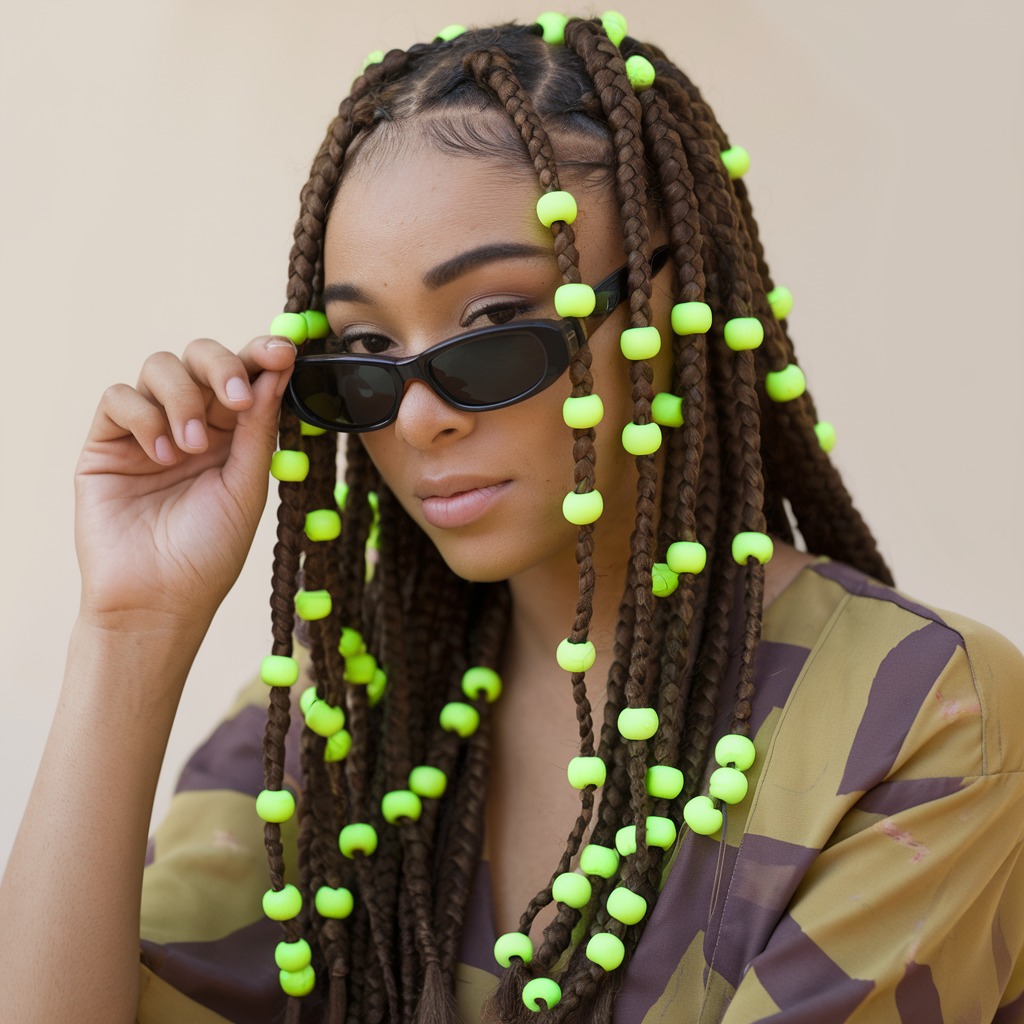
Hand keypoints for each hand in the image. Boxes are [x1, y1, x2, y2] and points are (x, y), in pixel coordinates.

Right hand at [75, 335, 296, 631]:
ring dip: (182, 398)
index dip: (261, 355)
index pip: (245, 376)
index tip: (283, 351)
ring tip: (190, 449)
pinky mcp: (107, 443)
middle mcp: (191, 423)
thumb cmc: (209, 552)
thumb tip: (277, 370)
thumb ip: (258, 429)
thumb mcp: (247, 487)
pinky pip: (118, 398)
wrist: (158, 599)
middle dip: (221, 366)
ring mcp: (147, 430)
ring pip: (159, 367)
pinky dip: (143, 416)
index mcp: (232, 433)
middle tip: (236, 398)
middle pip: (200, 357)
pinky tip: (161, 455)